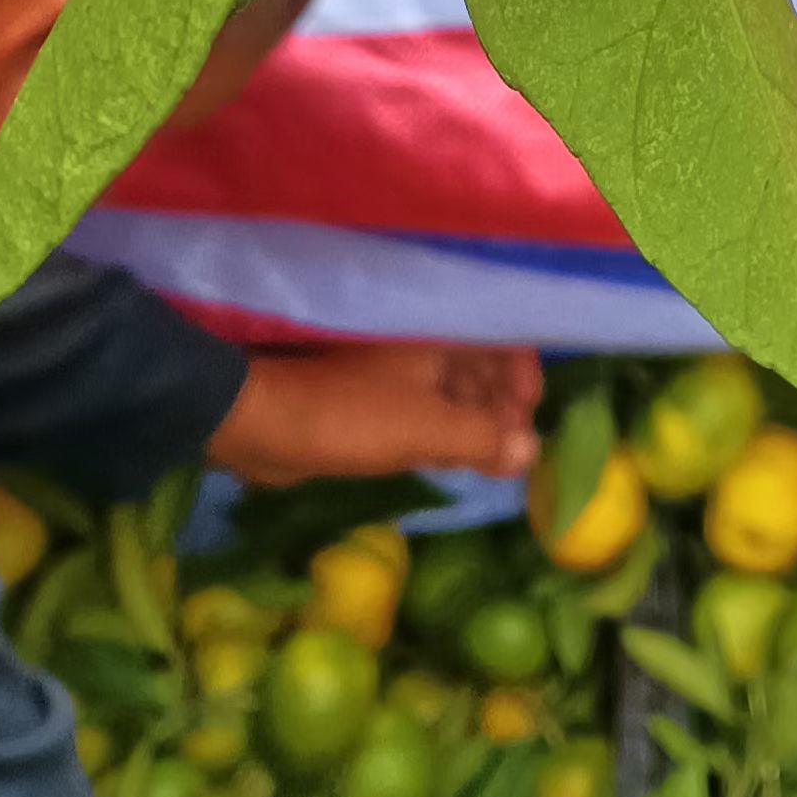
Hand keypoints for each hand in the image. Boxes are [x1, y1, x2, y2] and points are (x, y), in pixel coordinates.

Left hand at [211, 340, 541, 484]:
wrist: (264, 424)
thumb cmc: (351, 417)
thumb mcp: (426, 431)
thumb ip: (483, 438)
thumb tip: (532, 451)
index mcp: (437, 334)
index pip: (499, 337)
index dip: (523, 373)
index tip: (529, 415)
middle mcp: (420, 344)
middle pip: (479, 365)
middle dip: (502, 405)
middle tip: (512, 450)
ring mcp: (394, 372)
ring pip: (451, 391)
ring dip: (475, 423)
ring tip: (490, 462)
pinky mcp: (372, 401)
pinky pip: (424, 410)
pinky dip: (444, 431)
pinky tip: (452, 462)